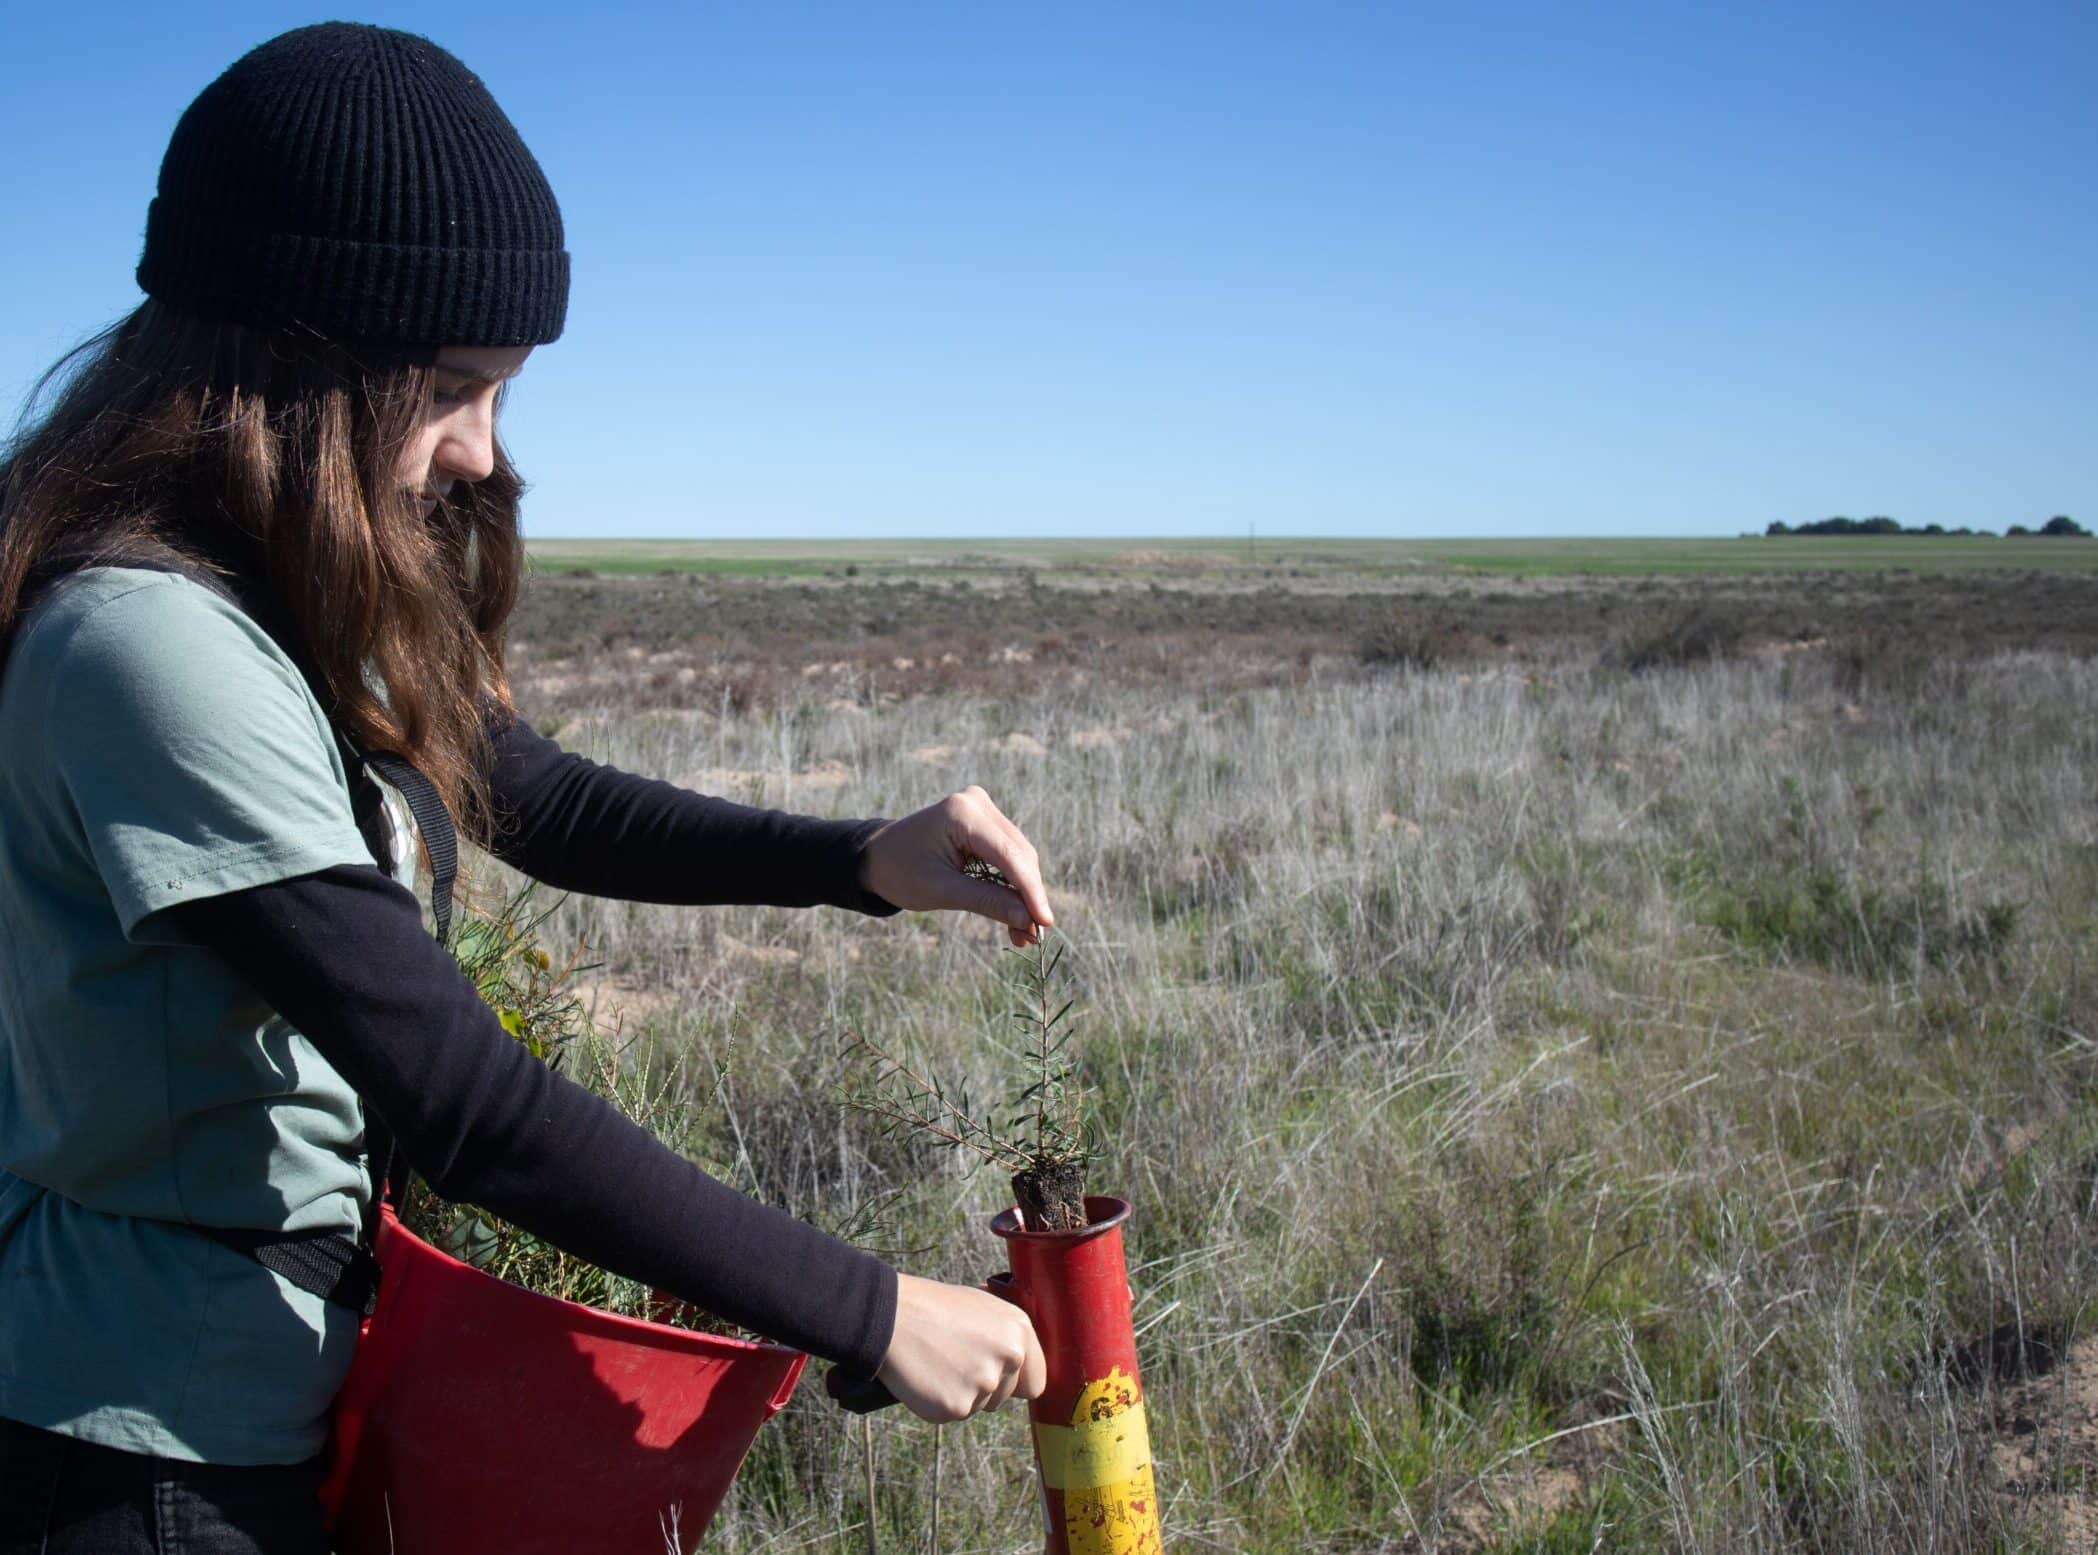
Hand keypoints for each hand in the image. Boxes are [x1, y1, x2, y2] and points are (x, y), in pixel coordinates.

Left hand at [860, 786, 1054, 945]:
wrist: (876, 856)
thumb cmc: (900, 872)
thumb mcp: (942, 891)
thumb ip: (987, 902)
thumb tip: (1028, 920)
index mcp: (962, 814)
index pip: (1008, 855)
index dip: (1030, 892)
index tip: (1045, 923)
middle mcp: (977, 803)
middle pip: (1019, 855)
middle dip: (1027, 898)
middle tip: (1032, 938)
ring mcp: (982, 808)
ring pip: (1018, 856)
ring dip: (1022, 894)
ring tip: (1023, 934)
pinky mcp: (984, 820)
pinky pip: (1008, 854)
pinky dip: (1012, 884)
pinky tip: (1015, 915)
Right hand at [877, 1272, 1046, 1422]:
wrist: (892, 1315)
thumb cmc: (934, 1307)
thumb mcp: (982, 1306)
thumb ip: (1006, 1335)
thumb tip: (1021, 1357)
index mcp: (1019, 1331)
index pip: (1036, 1381)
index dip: (1016, 1383)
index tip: (997, 1378)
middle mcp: (1009, 1358)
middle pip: (1004, 1397)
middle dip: (982, 1387)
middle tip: (954, 1360)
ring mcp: (983, 1384)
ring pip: (978, 1406)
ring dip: (960, 1392)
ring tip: (938, 1362)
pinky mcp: (956, 1406)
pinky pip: (952, 1413)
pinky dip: (938, 1401)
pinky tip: (926, 1376)